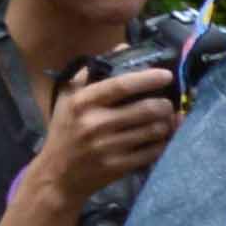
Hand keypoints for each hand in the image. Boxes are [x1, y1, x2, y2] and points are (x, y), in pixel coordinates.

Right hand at [21, 64, 182, 210]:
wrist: (57, 176)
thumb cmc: (65, 131)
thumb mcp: (68, 99)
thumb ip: (91, 73)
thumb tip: (121, 49)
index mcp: (82, 103)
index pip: (121, 85)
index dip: (148, 78)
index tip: (166, 75)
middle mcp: (94, 124)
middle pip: (147, 108)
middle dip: (165, 104)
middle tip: (167, 103)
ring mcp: (108, 147)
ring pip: (155, 130)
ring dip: (167, 123)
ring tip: (166, 120)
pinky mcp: (118, 166)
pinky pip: (154, 151)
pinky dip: (163, 142)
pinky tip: (161, 137)